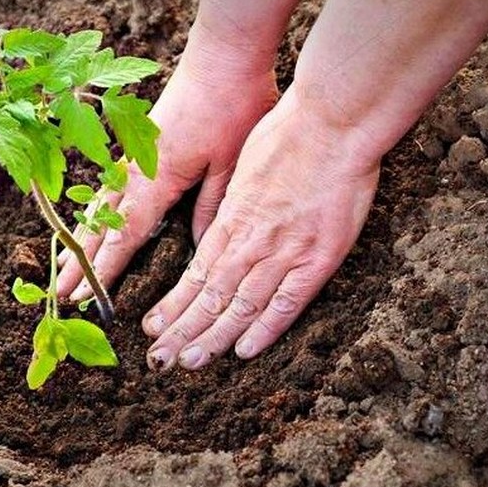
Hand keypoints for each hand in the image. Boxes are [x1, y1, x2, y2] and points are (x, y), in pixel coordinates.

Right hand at [55, 45, 277, 300]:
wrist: (224, 53)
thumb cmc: (233, 104)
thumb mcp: (231, 164)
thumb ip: (210, 207)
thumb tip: (199, 251)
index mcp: (157, 179)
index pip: (125, 235)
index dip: (105, 270)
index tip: (86, 298)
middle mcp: (137, 169)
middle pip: (101, 224)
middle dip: (81, 261)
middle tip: (60, 295)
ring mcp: (134, 154)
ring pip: (100, 205)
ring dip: (82, 237)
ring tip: (64, 266)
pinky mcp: (139, 142)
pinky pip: (109, 186)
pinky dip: (96, 210)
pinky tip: (92, 220)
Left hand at [142, 89, 379, 369]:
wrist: (334, 123)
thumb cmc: (291, 132)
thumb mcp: (246, 164)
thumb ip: (234, 202)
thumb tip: (222, 224)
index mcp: (232, 218)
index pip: (195, 272)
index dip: (173, 304)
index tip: (153, 326)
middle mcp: (251, 241)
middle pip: (209, 297)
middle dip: (182, 331)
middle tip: (159, 360)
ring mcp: (284, 252)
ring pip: (239, 305)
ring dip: (212, 338)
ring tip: (187, 363)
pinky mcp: (318, 258)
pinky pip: (287, 302)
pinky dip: (265, 328)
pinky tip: (243, 351)